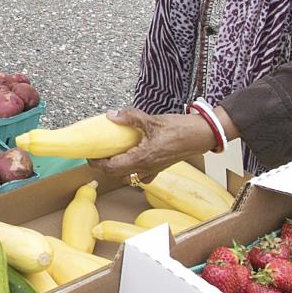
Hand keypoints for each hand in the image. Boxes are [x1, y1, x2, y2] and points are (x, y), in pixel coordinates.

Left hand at [91, 107, 215, 181]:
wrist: (202, 135)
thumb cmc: (180, 129)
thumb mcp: (152, 120)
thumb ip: (130, 117)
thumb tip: (111, 115)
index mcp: (141, 158)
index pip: (111, 167)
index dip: (97, 164)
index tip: (89, 156)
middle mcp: (146, 168)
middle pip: (117, 174)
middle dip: (104, 167)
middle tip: (97, 155)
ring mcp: (154, 169)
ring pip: (129, 176)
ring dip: (118, 169)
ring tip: (113, 156)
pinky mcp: (160, 167)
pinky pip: (143, 175)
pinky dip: (134, 169)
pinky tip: (134, 157)